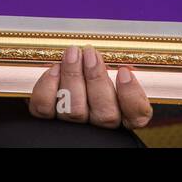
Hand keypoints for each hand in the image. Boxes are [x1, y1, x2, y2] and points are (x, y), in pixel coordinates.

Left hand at [29, 45, 151, 131]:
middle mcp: (98, 128)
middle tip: (90, 53)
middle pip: (105, 114)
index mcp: (120, 117)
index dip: (132, 96)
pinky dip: (49, 87)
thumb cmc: (85, 80)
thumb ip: (111, 70)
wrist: (52, 100)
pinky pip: (45, 109)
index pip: (136, 117)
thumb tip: (112, 57)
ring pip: (75, 110)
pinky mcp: (46, 122)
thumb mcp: (106, 75)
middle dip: (96, 79)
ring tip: (72, 53)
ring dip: (73, 77)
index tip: (124, 72)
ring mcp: (72, 127)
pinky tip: (55, 69)